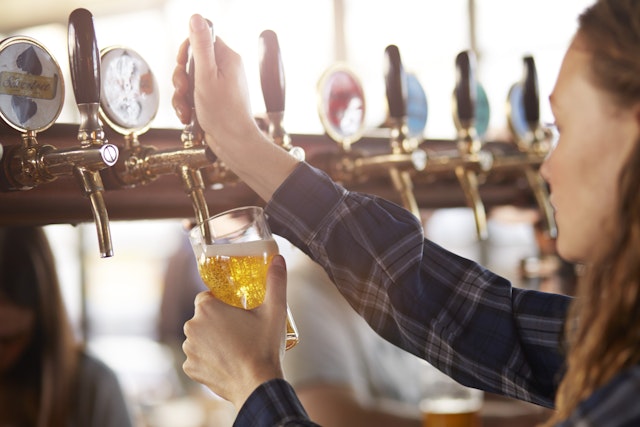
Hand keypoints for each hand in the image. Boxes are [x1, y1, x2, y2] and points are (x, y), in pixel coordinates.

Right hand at [172, 15, 257, 152]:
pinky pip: (193, 96)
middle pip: (193, 61)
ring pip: (190, 81)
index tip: (182, 64)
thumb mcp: (206, 76)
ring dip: (181, 95)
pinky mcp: (214, 101)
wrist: (234, 144)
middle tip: (183, 90)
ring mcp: (220, 86)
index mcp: (228, 59)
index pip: (203, 39)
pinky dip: (187, 105)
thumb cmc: (223, 114)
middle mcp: (226, 70)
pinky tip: (188, 117)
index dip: (187, 51)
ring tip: (185, 109)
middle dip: (181, 77)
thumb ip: (201, 46)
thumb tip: (196, 18)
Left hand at [182, 254, 287, 408]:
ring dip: (212, 340)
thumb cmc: (264, 346)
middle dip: (218, 322)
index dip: (222, 303)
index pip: (207, 297)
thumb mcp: (275, 310)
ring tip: (235, 347)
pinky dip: (209, 359)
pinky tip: (227, 362)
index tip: (237, 311)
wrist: (257, 385)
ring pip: (200, 337)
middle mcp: (191, 327)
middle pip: (203, 317)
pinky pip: (197, 357)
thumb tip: (279, 258)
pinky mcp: (190, 369)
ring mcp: (189, 350)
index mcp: (206, 309)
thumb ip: (276, 281)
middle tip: (240, 330)